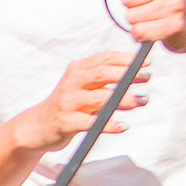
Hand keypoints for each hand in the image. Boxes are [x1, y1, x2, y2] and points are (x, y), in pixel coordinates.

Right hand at [5, 50, 148, 152]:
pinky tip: (123, 126)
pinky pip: (92, 123)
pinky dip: (110, 124)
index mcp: (77, 70)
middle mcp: (71, 84)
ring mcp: (68, 103)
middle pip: (101, 74)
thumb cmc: (68, 104)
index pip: (103, 58)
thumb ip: (103, 77)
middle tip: (146, 78)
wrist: (38, 126)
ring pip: (99, 98)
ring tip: (141, 101)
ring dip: (124, 99)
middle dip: (126, 75)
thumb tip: (137, 72)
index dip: (126, 59)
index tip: (147, 63)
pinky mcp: (66, 123)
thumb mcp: (82, 85)